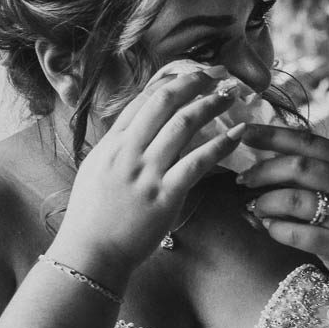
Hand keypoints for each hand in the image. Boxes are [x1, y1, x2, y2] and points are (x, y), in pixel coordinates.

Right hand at [51, 67, 245, 282]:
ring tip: (230, 97)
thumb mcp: (95, 172)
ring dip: (210, 106)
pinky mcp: (165, 195)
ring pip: (183, 125)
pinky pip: (198, 162)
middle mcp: (128, 153)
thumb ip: (117, 149)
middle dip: (192, 83)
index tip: (190, 73)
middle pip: (163, 103)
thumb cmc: (93, 218)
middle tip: (216, 75)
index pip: (142, 101)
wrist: (89, 254)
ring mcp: (146, 173)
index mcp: (111, 145)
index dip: (169, 82)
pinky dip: (221, 145)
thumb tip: (137, 130)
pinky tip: (239, 133)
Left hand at [236, 126, 328, 286]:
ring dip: (266, 202)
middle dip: (264, 170)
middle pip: (300, 167)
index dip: (273, 135)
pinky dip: (275, 229)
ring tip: (256, 207)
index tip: (244, 132)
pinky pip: (296, 234)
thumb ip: (319, 164)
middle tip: (244, 179)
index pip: (308, 141)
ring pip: (295, 200)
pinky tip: (271, 227)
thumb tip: (268, 146)